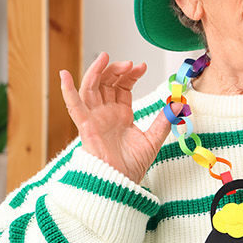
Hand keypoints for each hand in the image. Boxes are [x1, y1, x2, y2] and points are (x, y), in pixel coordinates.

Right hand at [59, 52, 171, 183]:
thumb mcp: (153, 139)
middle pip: (106, 83)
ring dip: (96, 71)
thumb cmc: (132, 166)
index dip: (130, 75)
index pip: (121, 87)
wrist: (121, 184)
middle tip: (130, 65)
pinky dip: (67, 90)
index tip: (142, 67)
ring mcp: (94, 118)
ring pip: (91, 88)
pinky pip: (74, 106)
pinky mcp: (85, 126)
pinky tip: (64, 74)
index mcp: (120, 114)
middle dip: (117, 70)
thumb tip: (178, 104)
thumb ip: (163, 121)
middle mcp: (105, 113)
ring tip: (106, 58)